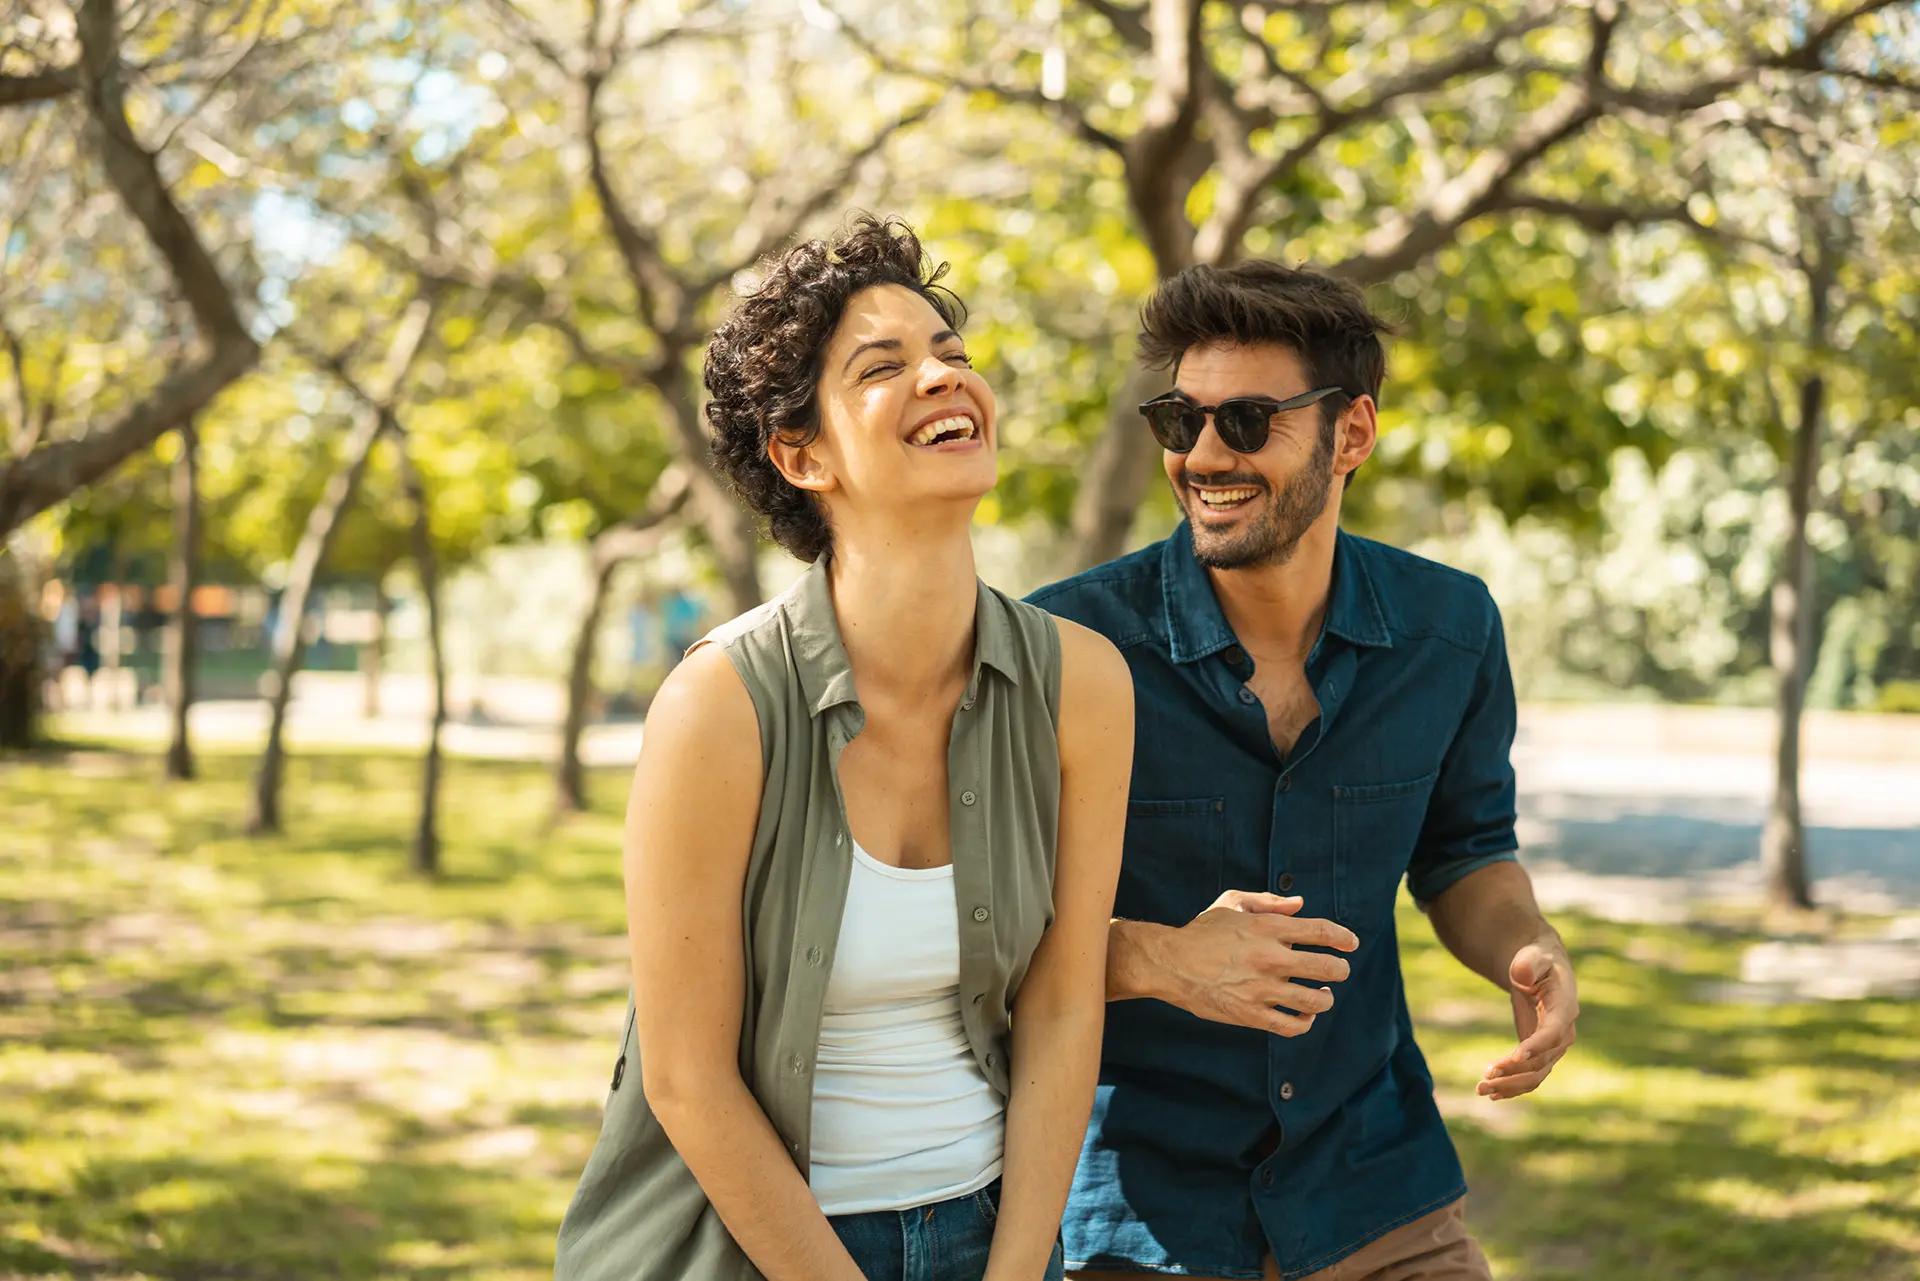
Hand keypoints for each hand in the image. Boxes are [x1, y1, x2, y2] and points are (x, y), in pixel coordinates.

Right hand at [1149, 890, 1358, 1036]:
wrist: (1170, 963)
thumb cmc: (1202, 931)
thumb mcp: (1232, 903)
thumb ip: (1268, 902)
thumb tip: (1299, 904)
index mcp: (1267, 928)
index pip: (1321, 932)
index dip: (1343, 937)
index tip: (1351, 943)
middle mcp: (1269, 958)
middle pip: (1326, 967)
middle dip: (1340, 970)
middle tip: (1339, 971)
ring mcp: (1262, 988)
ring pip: (1315, 1000)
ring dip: (1326, 998)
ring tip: (1323, 995)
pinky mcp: (1251, 1014)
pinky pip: (1292, 1026)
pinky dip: (1305, 1022)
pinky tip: (1305, 1016)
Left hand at [1478, 939, 1577, 1099]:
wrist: (1541, 968)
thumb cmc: (1535, 959)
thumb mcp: (1532, 957)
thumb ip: (1528, 965)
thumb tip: (1521, 976)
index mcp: (1565, 1008)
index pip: (1552, 1033)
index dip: (1536, 1046)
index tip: (1515, 1057)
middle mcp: (1564, 1033)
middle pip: (1541, 1062)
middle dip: (1513, 1073)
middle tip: (1484, 1079)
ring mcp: (1554, 1047)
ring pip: (1535, 1075)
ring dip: (1509, 1085)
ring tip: (1481, 1089)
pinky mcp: (1541, 1053)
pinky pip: (1531, 1076)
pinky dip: (1513, 1086)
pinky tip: (1492, 1093)